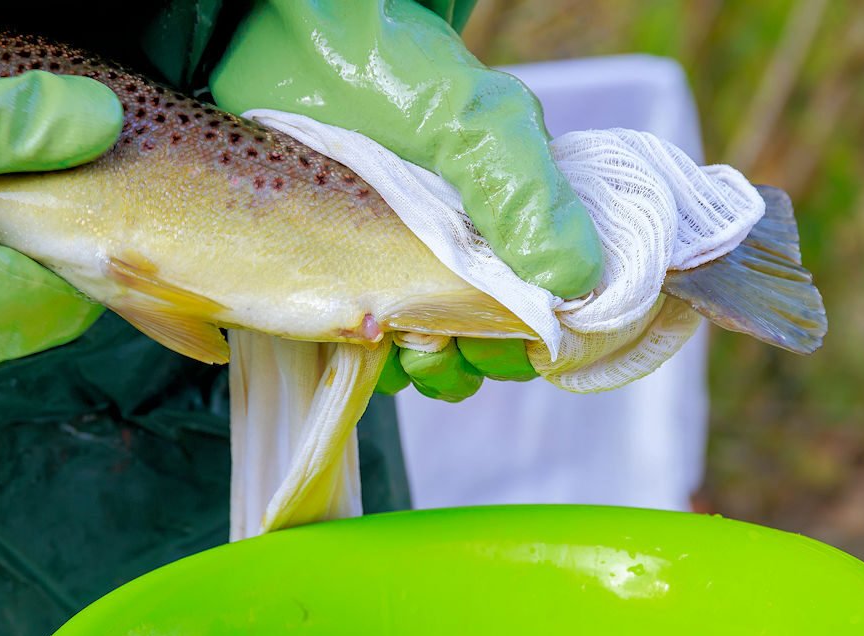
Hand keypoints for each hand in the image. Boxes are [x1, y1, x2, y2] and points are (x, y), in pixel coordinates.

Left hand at [205, 0, 602, 399]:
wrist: (283, 42)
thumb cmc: (389, 74)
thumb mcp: (478, 126)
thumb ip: (529, 200)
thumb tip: (580, 283)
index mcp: (507, 216)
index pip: (549, 300)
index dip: (547, 331)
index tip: (527, 341)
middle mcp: (459, 246)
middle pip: (493, 337)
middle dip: (483, 354)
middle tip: (450, 337)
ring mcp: (398, 264)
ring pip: (436, 350)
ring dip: (432, 366)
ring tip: (406, 340)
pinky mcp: (341, 276)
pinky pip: (370, 345)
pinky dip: (376, 357)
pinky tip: (363, 337)